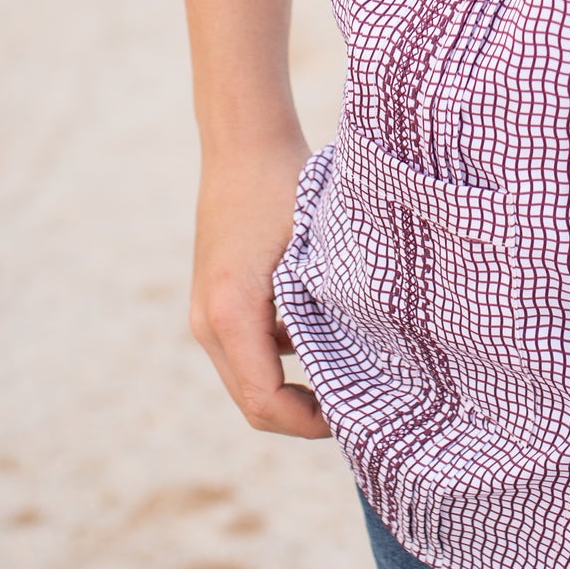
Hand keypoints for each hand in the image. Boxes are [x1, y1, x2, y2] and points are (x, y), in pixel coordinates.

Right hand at [190, 132, 331, 439]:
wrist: (244, 146)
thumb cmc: (287, 188)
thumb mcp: (316, 251)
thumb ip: (329, 308)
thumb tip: (364, 366)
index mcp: (232, 311)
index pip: (264, 401)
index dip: (309, 423)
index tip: (355, 414)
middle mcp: (207, 321)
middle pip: (252, 403)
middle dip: (303, 416)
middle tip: (358, 408)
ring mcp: (205, 314)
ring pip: (247, 382)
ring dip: (292, 392)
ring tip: (348, 379)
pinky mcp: (213, 304)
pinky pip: (246, 356)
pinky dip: (280, 365)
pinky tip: (324, 342)